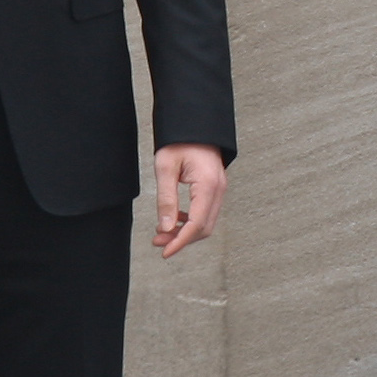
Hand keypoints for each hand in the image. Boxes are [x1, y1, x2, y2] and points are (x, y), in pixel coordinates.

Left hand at [152, 144, 225, 258]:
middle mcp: (218, 189)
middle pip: (204, 228)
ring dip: (185, 232)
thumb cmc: (178, 141)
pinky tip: (174, 220)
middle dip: (181, 239)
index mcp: (208, 185)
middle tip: (157, 242)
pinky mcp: (215, 188)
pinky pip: (206, 212)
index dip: (180, 242)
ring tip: (161, 233)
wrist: (193, 123)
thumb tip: (166, 228)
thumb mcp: (165, 168)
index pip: (197, 224)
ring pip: (206, 222)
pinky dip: (191, 221)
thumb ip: (166, 199)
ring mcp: (219, 189)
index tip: (165, 252)